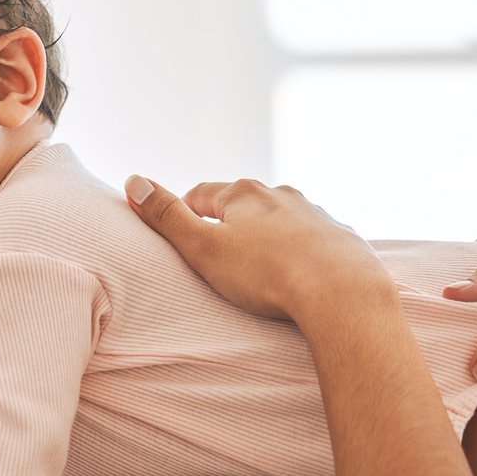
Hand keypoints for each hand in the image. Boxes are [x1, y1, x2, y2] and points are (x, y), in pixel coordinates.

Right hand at [125, 175, 389, 321]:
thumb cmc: (267, 274)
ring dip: (267, 236)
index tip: (179, 233)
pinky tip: (299, 275)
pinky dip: (301, 252)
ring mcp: (317, 215)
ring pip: (281, 220)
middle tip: (216, 253)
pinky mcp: (343, 239)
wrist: (343, 295)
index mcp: (244, 193)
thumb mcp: (203, 248)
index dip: (184, 213)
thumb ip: (166, 216)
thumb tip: (133, 180)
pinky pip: (313, 241)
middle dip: (228, 223)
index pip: (201, 195)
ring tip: (258, 266)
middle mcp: (282, 195)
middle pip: (244, 204)